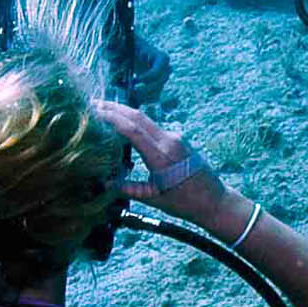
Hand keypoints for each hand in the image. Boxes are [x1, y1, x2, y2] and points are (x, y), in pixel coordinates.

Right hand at [95, 99, 232, 229]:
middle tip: (92, 103)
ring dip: (124, 112)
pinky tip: (122, 122)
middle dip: (114, 108)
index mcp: (162, 156)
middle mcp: (170, 141)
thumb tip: (105, 184)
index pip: (132, 130)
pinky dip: (135, 121)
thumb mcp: (154, 199)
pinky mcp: (178, 138)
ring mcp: (175, 137)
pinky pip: (153, 126)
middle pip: (137, 116)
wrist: (215, 200)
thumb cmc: (185, 203)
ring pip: (145, 118)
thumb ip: (128, 189)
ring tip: (103, 110)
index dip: (112, 118)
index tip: (94, 112)